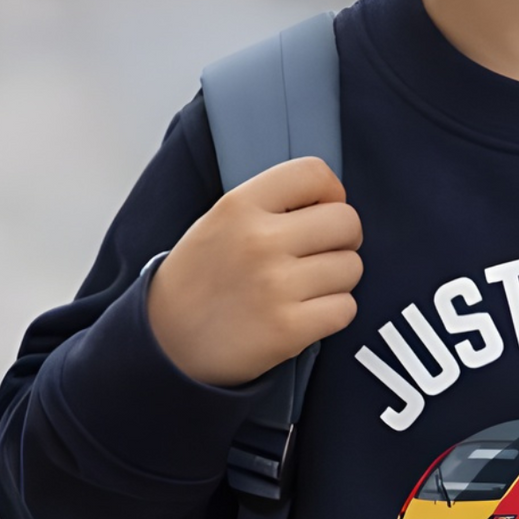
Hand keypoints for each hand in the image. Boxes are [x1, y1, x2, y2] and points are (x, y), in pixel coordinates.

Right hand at [147, 157, 362, 385]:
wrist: (166, 345)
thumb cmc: (201, 278)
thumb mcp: (220, 222)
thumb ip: (271, 205)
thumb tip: (332, 201)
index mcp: (240, 205)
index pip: (314, 173)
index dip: (331, 193)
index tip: (323, 211)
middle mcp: (259, 240)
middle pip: (347, 222)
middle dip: (344, 239)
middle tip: (321, 254)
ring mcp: (275, 286)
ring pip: (352, 267)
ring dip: (338, 279)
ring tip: (306, 288)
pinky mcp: (289, 329)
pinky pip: (346, 308)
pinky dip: (333, 313)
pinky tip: (305, 314)